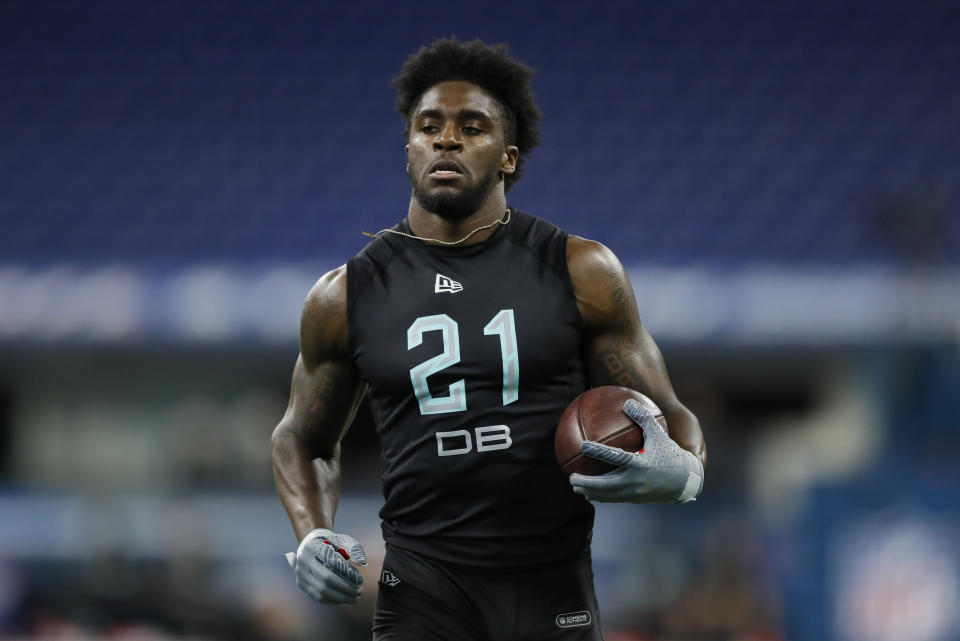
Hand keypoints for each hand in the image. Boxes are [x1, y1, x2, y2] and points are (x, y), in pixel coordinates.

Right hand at [285, 528, 366, 603]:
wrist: (310, 543)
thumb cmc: (330, 542)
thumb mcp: (341, 540)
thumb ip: (352, 548)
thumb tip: (362, 561)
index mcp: (312, 546)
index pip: (332, 563)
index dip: (347, 574)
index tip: (361, 581)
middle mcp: (303, 561)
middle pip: (325, 580)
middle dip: (345, 589)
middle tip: (360, 592)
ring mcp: (300, 574)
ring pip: (320, 592)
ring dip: (340, 598)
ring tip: (355, 598)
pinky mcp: (301, 584)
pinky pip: (316, 597)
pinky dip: (332, 600)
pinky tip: (344, 599)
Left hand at [569, 399, 703, 503]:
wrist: (686, 480)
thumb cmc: (670, 453)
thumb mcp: (659, 433)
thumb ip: (643, 417)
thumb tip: (628, 401)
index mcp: (640, 464)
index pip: (615, 457)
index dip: (598, 451)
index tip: (582, 446)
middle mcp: (636, 481)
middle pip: (606, 485)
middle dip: (587, 484)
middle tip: (572, 478)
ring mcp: (635, 493)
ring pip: (609, 496)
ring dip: (591, 492)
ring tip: (577, 488)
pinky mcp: (636, 499)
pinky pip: (615, 498)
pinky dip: (602, 496)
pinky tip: (592, 493)